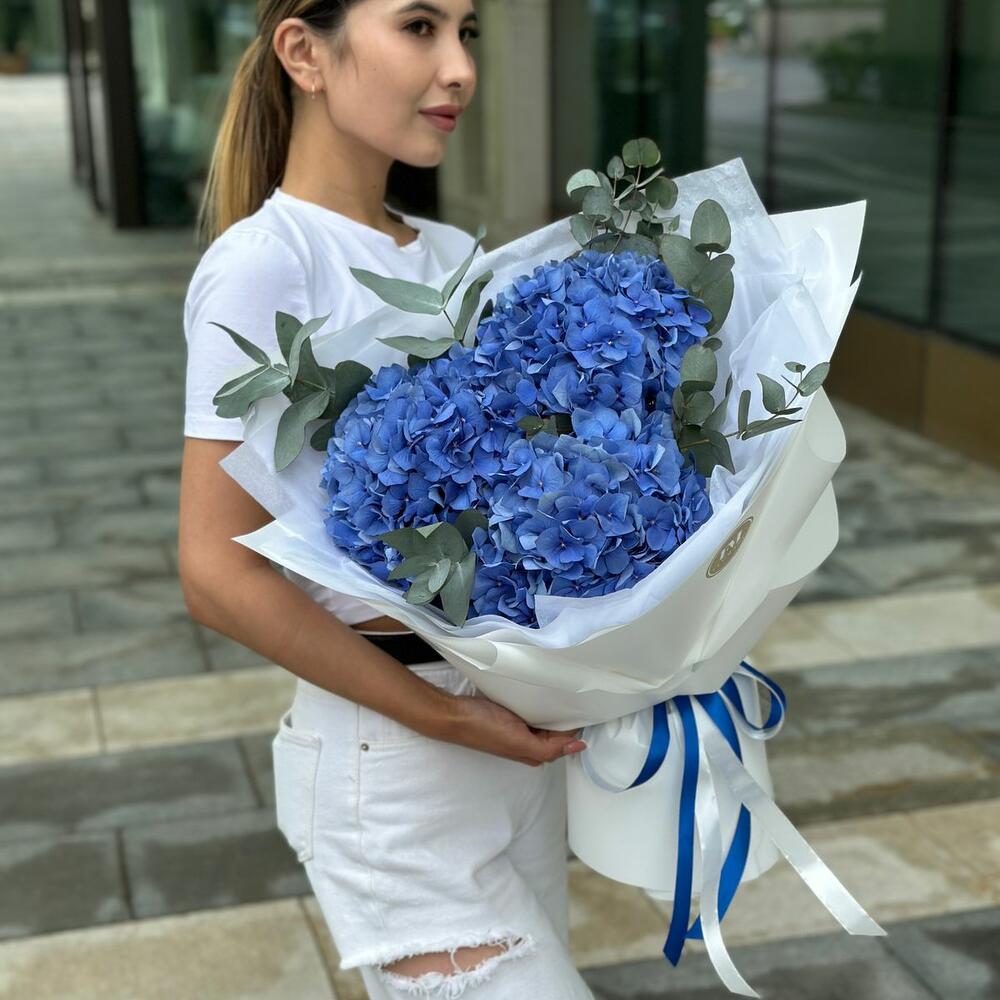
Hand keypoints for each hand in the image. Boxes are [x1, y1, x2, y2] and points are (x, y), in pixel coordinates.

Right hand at [440, 691, 586, 766]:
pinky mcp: (512, 714)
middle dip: (569, 716)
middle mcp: (530, 742)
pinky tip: (547, 691)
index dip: (578, 725)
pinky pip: (534, 709)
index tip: (590, 706)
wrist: (455, 714)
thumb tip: (580, 746)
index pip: (566, 740)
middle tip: (581, 694)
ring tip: (568, 689)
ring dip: (556, 708)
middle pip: (558, 730)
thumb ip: (550, 748)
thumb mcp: (520, 742)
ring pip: (547, 718)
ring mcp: (520, 727)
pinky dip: (543, 702)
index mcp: (535, 752)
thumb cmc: (485, 729)